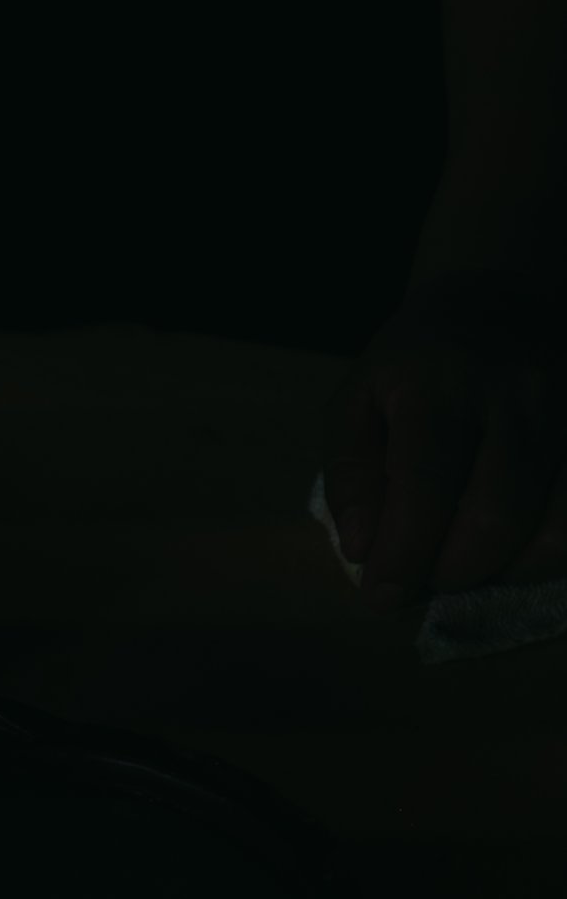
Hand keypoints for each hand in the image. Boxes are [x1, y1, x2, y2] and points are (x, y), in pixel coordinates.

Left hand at [323, 278, 566, 609]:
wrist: (503, 302)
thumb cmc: (416, 367)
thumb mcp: (357, 401)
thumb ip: (351, 473)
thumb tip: (361, 548)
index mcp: (439, 385)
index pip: (425, 484)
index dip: (404, 552)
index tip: (382, 596)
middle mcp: (518, 397)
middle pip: (497, 514)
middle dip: (455, 569)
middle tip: (427, 577)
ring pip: (560, 525)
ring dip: (510, 569)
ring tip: (473, 562)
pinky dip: (556, 550)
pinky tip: (520, 548)